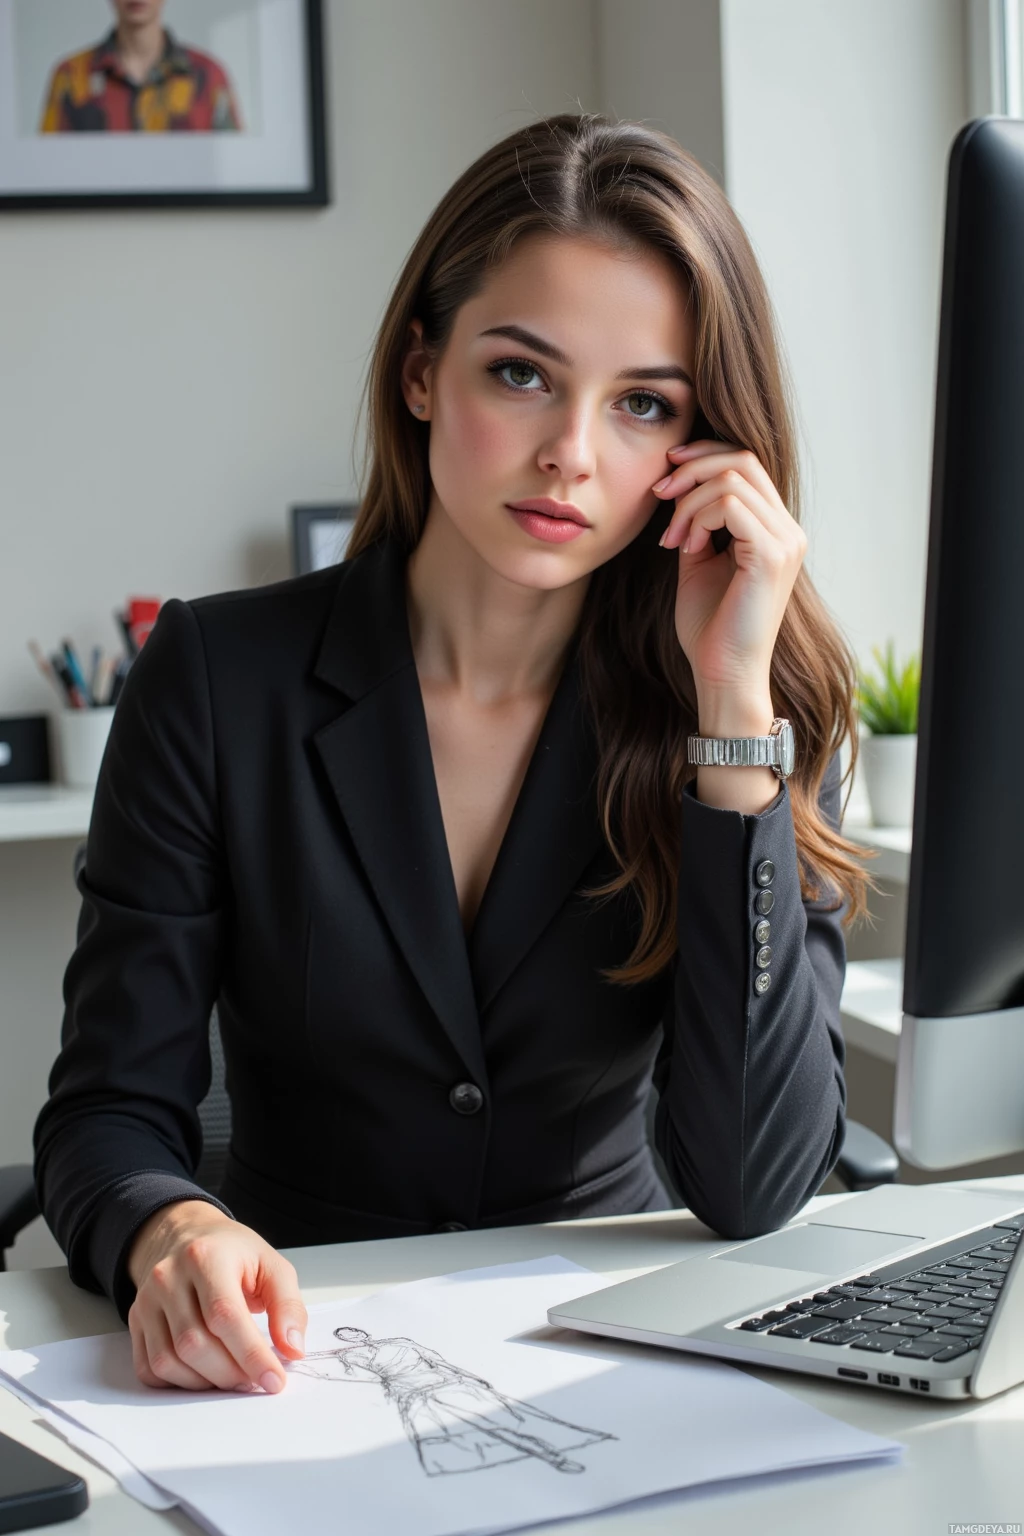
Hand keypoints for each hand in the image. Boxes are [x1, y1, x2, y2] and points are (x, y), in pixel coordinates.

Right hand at [127, 1199, 307, 1392]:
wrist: (185, 1236)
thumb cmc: (232, 1253)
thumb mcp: (271, 1265)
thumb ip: (288, 1306)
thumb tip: (292, 1350)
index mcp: (206, 1256)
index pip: (225, 1316)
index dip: (251, 1355)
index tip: (274, 1380)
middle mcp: (168, 1276)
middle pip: (195, 1344)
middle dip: (231, 1373)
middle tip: (255, 1379)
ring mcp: (146, 1300)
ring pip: (169, 1360)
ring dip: (206, 1382)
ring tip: (234, 1375)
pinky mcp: (135, 1320)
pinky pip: (150, 1368)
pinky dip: (179, 1382)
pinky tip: (204, 1373)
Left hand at [652, 440, 806, 697]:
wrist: (722, 673)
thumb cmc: (710, 627)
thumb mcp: (698, 562)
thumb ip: (697, 523)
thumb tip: (679, 488)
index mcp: (775, 529)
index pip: (747, 464)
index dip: (704, 455)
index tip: (666, 470)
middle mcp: (789, 530)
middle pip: (742, 459)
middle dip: (692, 468)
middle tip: (659, 494)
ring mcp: (785, 541)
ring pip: (731, 479)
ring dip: (688, 502)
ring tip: (672, 539)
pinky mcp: (772, 555)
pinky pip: (730, 505)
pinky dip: (698, 518)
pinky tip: (685, 548)